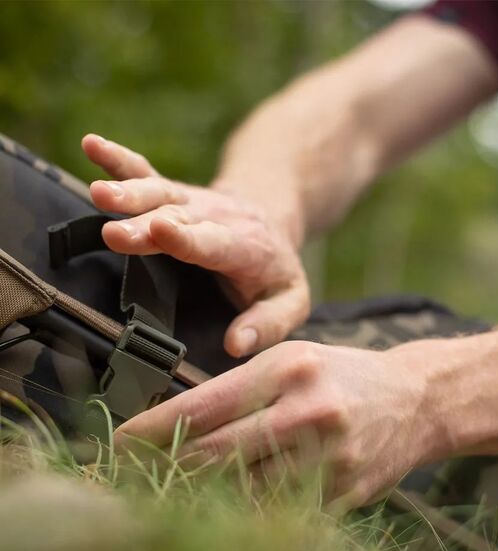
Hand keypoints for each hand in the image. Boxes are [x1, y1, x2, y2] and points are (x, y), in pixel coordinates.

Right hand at [81, 134, 309, 356]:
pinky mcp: (173, 196)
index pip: (213, 243)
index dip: (187, 239)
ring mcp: (191, 204)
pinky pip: (145, 173)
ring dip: (129, 192)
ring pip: (158, 193)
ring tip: (99, 192)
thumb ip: (268, 323)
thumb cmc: (276, 268)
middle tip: (116, 232)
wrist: (271, 217)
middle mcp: (214, 219)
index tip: (161, 231)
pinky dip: (119, 159)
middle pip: (178, 219)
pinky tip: (92, 144)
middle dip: (146, 224)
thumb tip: (236, 345)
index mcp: (244, 247)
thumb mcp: (291, 300)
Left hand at [114, 340, 443, 509]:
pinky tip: (224, 509)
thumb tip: (181, 421)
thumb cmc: (343, 373)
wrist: (414, 400)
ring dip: (200, 496)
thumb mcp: (293, 358)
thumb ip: (241, 386)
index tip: (120, 442)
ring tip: (171, 492)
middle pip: (214, 454)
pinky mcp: (343, 493)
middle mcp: (306, 413)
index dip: (153, 429)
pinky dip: (245, 514)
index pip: (204, 405)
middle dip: (165, 468)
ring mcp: (327, 458)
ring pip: (241, 492)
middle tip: (133, 473)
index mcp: (288, 370)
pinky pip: (278, 513)